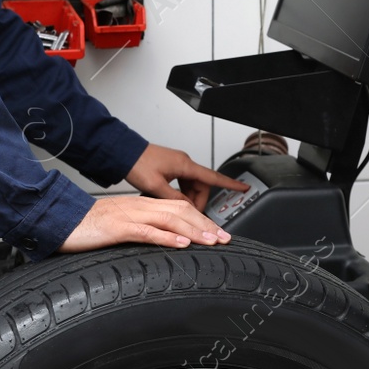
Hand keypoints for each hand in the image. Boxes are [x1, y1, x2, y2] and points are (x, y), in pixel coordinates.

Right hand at [58, 194, 230, 252]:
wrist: (61, 221)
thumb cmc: (87, 227)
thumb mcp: (119, 226)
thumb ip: (141, 230)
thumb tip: (162, 240)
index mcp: (140, 205)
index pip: (178, 208)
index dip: (201, 220)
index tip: (218, 233)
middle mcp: (139, 206)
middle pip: (180, 211)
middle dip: (206, 224)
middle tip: (225, 239)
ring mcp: (129, 216)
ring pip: (170, 219)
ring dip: (194, 230)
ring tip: (212, 241)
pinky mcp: (118, 228)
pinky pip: (147, 231)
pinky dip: (167, 237)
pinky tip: (182, 243)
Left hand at [125, 143, 249, 211]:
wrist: (123, 152)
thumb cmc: (137, 164)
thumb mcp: (156, 187)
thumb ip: (174, 199)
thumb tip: (188, 209)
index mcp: (185, 165)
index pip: (213, 176)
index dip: (230, 183)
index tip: (244, 187)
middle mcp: (184, 163)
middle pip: (202, 186)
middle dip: (198, 202)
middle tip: (190, 215)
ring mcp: (177, 164)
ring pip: (192, 186)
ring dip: (188, 199)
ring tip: (177, 209)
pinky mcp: (171, 167)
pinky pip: (183, 183)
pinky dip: (181, 194)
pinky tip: (172, 200)